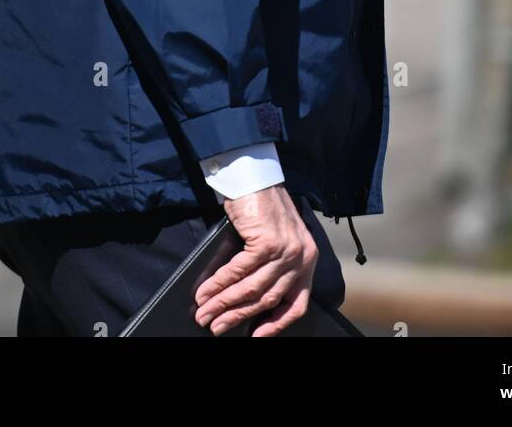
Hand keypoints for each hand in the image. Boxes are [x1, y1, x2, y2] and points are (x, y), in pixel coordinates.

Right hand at [193, 183, 317, 336]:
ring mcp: (286, 250)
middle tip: (216, 326)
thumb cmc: (262, 206)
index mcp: (307, 259)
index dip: (275, 324)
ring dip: (224, 303)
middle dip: (237, 315)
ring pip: (251, 289)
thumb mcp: (276, 240)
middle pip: (267, 299)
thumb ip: (269, 268)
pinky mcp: (267, 242)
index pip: (296, 303)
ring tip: (205, 312)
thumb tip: (243, 301)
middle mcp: (302, 257)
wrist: (254, 175)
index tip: (256, 335)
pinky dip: (219, 285)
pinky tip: (206, 292)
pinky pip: (239, 272)